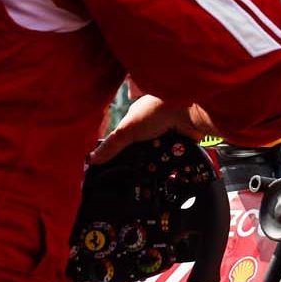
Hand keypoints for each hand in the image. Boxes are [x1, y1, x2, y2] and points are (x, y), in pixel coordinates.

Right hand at [91, 95, 216, 163]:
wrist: (189, 112)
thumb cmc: (158, 110)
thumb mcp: (127, 129)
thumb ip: (110, 145)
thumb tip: (91, 159)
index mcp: (138, 120)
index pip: (125, 141)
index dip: (121, 154)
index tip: (113, 170)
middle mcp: (154, 128)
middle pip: (142, 152)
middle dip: (140, 161)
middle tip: (137, 171)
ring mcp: (168, 137)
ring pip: (158, 159)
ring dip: (156, 163)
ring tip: (152, 169)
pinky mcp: (182, 147)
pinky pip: (173, 162)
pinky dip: (171, 164)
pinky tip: (167, 167)